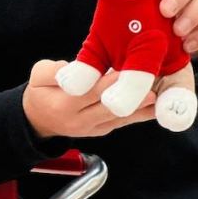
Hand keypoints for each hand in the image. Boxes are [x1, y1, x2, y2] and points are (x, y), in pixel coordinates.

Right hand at [23, 60, 155, 138]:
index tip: (124, 73)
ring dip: (141, 109)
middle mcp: (81, 121)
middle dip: (131, 98)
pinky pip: (123, 122)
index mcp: (64, 105)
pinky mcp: (103, 130)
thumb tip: (72, 68)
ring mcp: (93, 128)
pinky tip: (157, 107)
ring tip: (160, 98)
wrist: (39, 121)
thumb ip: (53, 71)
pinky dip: (140, 115)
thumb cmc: (41, 94)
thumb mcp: (37, 77)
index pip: (89, 94)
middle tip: (151, 86)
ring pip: (120, 118)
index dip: (107, 84)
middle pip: (109, 108)